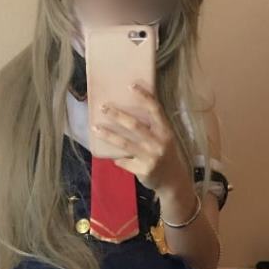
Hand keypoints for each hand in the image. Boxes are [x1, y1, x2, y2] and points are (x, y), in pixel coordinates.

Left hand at [92, 82, 192, 196]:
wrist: (173, 182)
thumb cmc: (164, 155)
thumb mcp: (164, 138)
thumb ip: (151, 127)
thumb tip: (126, 112)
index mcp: (165, 131)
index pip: (155, 110)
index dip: (144, 97)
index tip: (130, 86)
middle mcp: (159, 143)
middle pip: (135, 125)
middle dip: (117, 115)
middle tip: (103, 107)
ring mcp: (151, 157)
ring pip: (125, 143)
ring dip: (108, 135)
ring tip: (95, 127)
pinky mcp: (143, 170)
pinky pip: (124, 161)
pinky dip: (117, 158)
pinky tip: (111, 156)